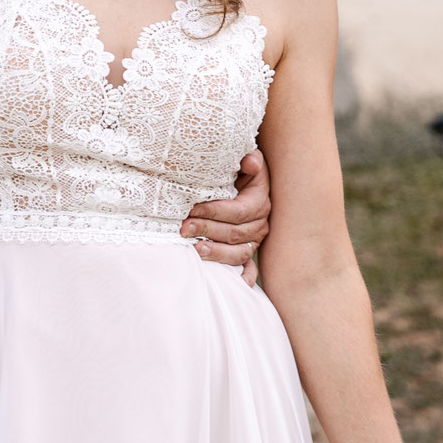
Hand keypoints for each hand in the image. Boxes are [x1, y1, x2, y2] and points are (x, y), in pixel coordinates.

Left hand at [180, 147, 270, 285]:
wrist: (240, 178)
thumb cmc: (236, 168)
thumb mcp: (245, 158)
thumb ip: (249, 159)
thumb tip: (249, 161)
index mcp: (259, 200)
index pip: (238, 211)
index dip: (215, 211)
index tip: (193, 209)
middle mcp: (260, 222)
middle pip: (235, 233)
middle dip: (207, 231)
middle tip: (183, 228)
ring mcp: (254, 239)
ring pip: (239, 252)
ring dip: (217, 253)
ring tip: (195, 250)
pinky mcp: (247, 250)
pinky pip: (248, 267)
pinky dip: (244, 276)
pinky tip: (236, 284)